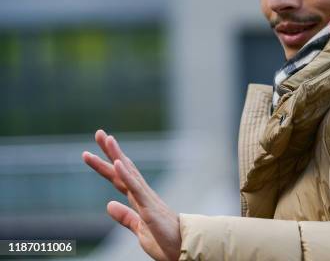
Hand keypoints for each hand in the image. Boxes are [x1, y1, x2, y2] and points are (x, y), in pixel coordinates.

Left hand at [82, 130, 180, 260]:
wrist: (183, 249)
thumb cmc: (165, 240)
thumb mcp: (139, 229)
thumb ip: (125, 217)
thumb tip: (108, 205)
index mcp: (139, 199)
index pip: (120, 178)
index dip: (107, 164)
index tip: (94, 150)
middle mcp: (142, 194)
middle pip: (123, 168)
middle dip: (110, 151)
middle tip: (99, 133)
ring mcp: (147, 199)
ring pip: (129, 173)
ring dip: (116, 155)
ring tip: (107, 139)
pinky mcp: (150, 208)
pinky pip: (136, 188)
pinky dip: (126, 174)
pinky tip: (117, 163)